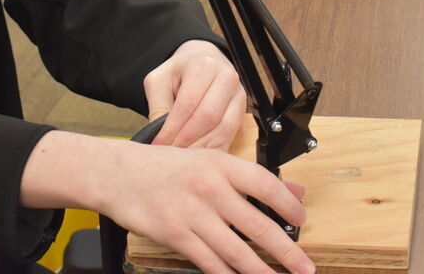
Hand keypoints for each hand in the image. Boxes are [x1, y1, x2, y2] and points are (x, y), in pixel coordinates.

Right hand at [106, 141, 313, 273]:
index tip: (302, 220)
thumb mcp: (209, 161)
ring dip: (260, 270)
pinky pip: (209, 262)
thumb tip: (295, 191)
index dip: (288, 205)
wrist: (119, 175)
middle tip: (304, 266)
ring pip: (235, 250)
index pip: (264, 185)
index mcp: (220, 165)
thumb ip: (250, 178)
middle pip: (256, 225)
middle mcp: (209, 188)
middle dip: (285, 251)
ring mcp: (191, 214)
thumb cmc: (165, 168)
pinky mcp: (175, 236)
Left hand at [144, 39, 245, 149]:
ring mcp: (238, 93)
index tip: (159, 143)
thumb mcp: (158, 81)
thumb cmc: (179, 72)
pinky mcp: (242, 109)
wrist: (201, 60)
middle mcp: (226, 77)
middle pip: (208, 117)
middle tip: (170, 153)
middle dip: (186, 139)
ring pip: (223, 128)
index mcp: (203, 65)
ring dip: (201, 147)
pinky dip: (214, 149)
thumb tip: (160, 140)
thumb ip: (157, 108)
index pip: (188, 103)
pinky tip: (198, 155)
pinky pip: (230, 135)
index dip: (172, 128)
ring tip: (183, 157)